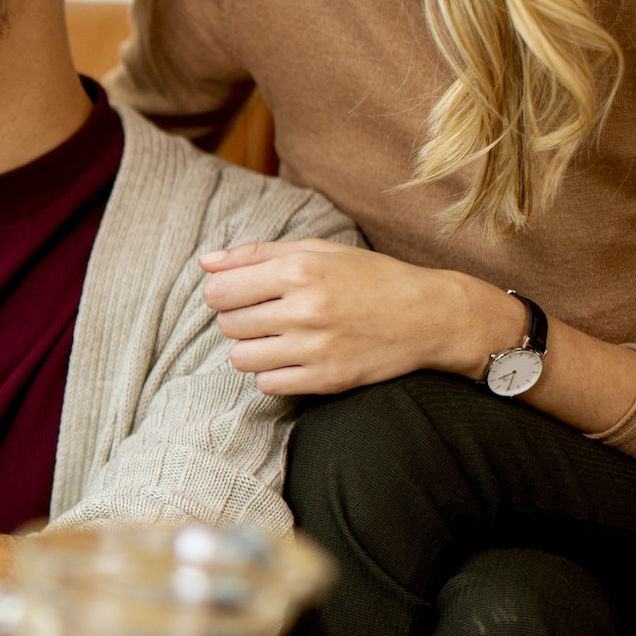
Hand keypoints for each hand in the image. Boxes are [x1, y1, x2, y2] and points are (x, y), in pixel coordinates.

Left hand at [199, 239, 525, 395]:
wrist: (430, 316)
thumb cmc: (369, 278)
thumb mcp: (318, 251)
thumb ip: (257, 254)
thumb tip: (205, 263)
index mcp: (299, 270)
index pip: (219, 291)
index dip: (223, 293)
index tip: (241, 294)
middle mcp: (305, 309)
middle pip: (228, 325)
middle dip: (239, 320)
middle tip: (267, 315)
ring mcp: (316, 348)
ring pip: (241, 358)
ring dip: (252, 349)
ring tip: (278, 337)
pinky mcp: (327, 379)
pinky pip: (267, 384)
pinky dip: (273, 374)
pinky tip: (293, 359)